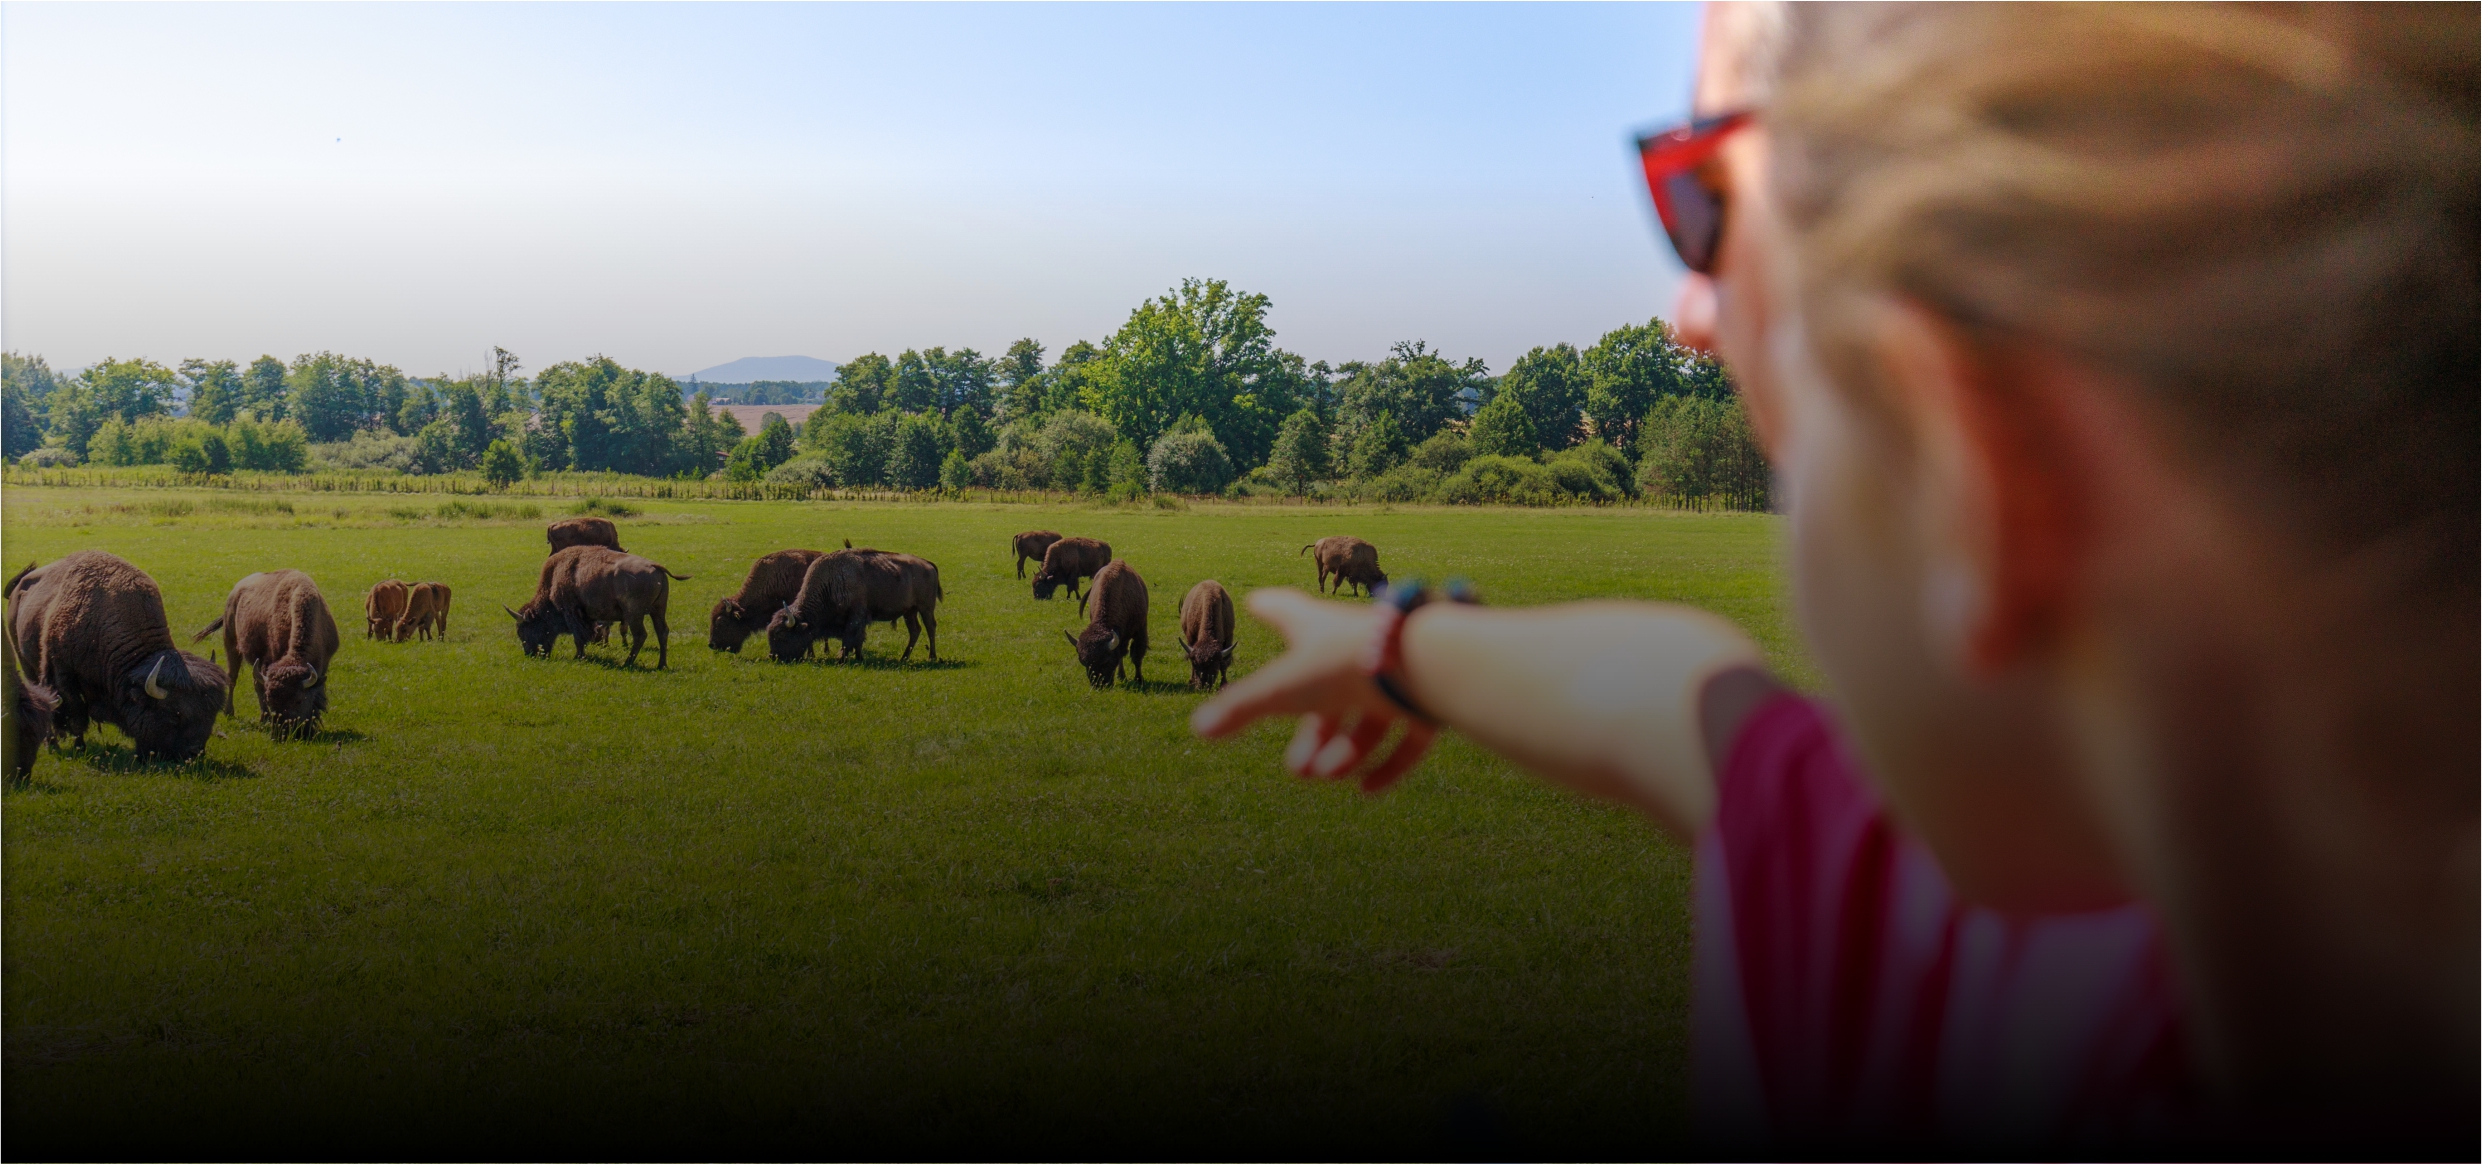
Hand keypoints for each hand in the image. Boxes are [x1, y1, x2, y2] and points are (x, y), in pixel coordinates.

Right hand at [1190, 588, 1438, 792]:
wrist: (1422, 663)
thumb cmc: (1344, 663)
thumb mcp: (1283, 688)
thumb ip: (1240, 709)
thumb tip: (1197, 730)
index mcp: (1318, 629)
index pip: (1287, 614)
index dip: (1270, 609)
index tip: (1257, 602)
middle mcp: (1355, 649)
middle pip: (1329, 691)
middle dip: (1312, 734)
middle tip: (1298, 769)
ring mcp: (1393, 674)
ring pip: (1367, 719)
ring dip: (1345, 753)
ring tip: (1328, 776)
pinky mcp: (1425, 699)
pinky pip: (1406, 738)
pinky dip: (1387, 764)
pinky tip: (1367, 791)